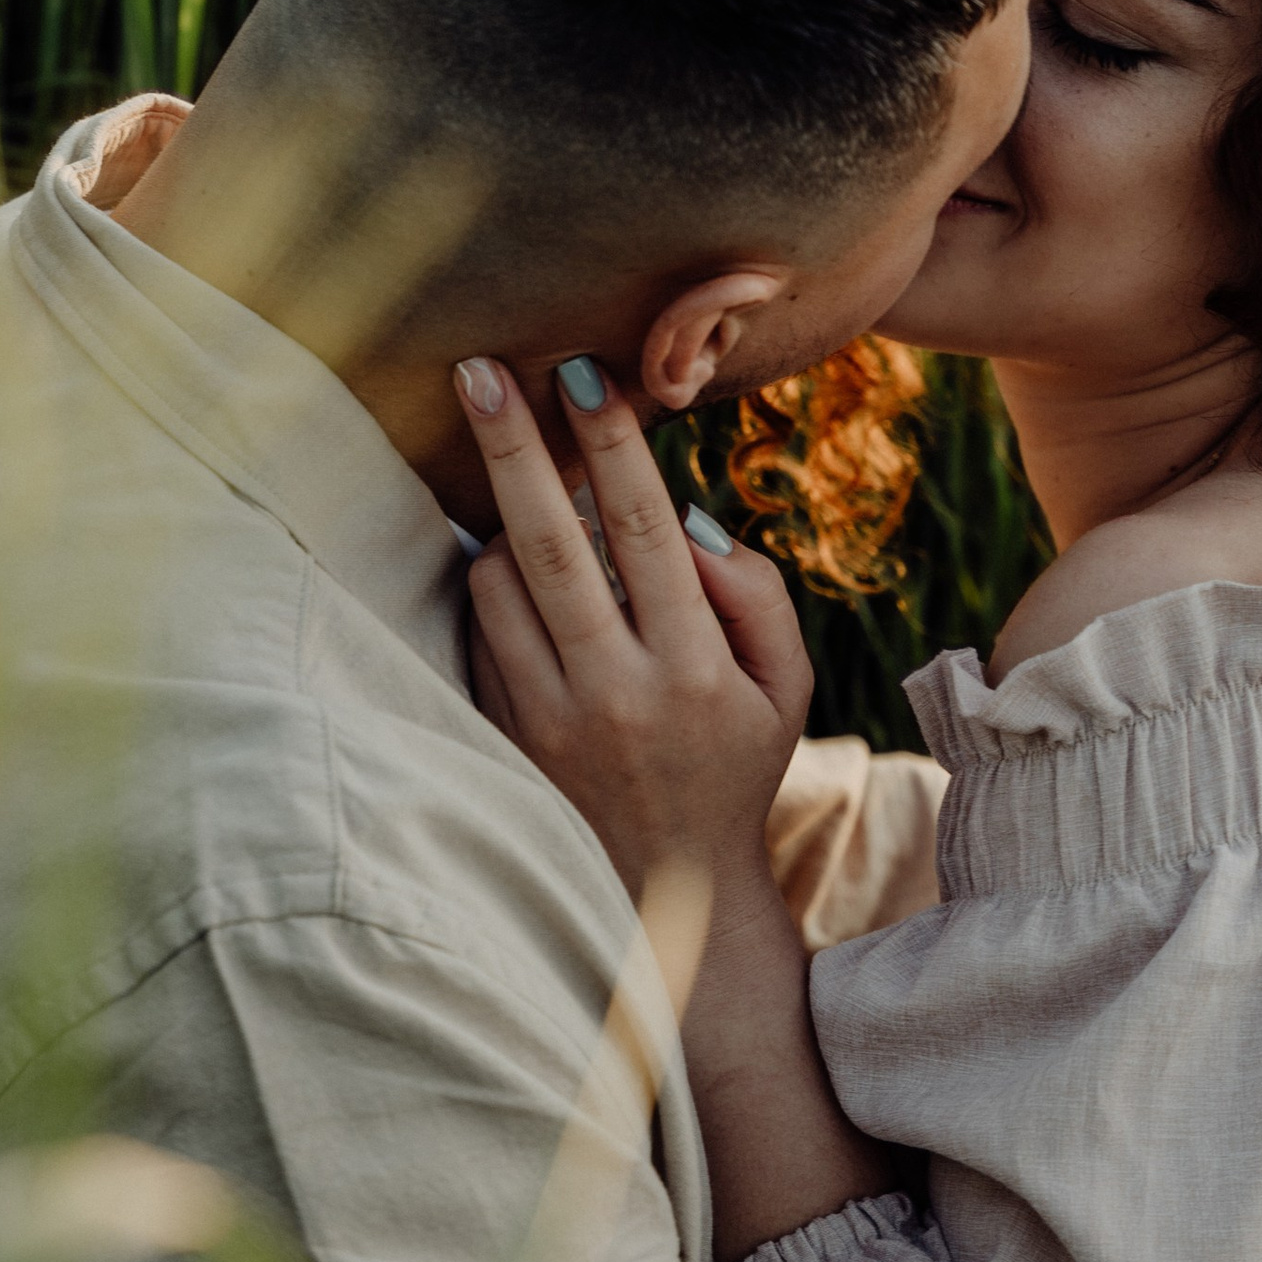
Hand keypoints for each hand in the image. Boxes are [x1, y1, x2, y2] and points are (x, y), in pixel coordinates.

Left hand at [455, 352, 811, 901]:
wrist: (670, 893)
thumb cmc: (734, 762)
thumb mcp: (784, 684)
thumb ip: (754, 592)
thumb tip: (684, 519)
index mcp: (693, 670)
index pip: (646, 531)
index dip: (612, 445)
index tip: (583, 373)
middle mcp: (614, 692)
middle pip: (551, 544)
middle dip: (511, 446)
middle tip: (477, 368)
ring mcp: (547, 720)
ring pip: (500, 583)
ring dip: (504, 519)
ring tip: (529, 493)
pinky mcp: (503, 736)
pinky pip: (481, 632)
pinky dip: (494, 583)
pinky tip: (517, 565)